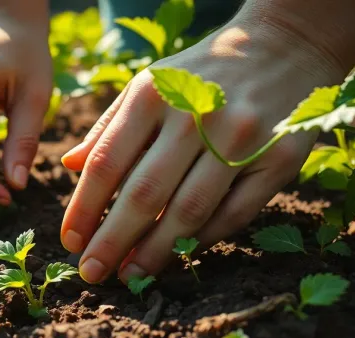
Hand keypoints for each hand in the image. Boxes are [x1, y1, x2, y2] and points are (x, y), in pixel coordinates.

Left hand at [60, 22, 352, 283]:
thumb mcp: (149, 83)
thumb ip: (108, 126)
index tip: (69, 242)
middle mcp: (196, 114)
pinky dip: (203, 240)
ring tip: (131, 275)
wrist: (285, 45)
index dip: (84, 209)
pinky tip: (178, 255)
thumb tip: (69, 166)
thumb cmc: (201, 73)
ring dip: (156, 251)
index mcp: (153, 93)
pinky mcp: (280, 157)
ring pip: (190, 210)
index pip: (107, 164)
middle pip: (144, 194)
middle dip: (112, 241)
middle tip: (92, 273)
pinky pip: (234, 213)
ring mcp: (242, 137)